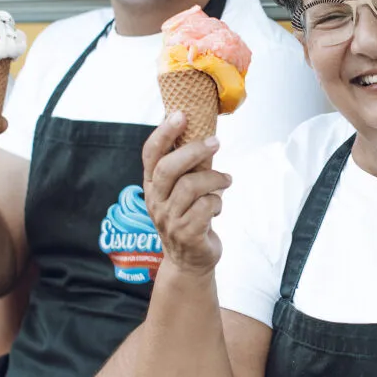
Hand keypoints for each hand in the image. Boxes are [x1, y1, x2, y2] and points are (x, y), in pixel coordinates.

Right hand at [142, 111, 230, 274]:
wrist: (190, 262)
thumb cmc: (189, 218)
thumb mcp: (181, 192)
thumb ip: (188, 168)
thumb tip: (205, 135)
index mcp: (152, 186)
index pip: (150, 155)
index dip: (163, 133)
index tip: (180, 114)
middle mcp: (156, 201)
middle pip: (169, 168)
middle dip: (193, 150)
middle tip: (216, 142)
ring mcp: (169, 219)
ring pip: (191, 186)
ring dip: (215, 178)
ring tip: (226, 180)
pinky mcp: (187, 233)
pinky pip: (206, 207)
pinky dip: (218, 202)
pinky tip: (218, 206)